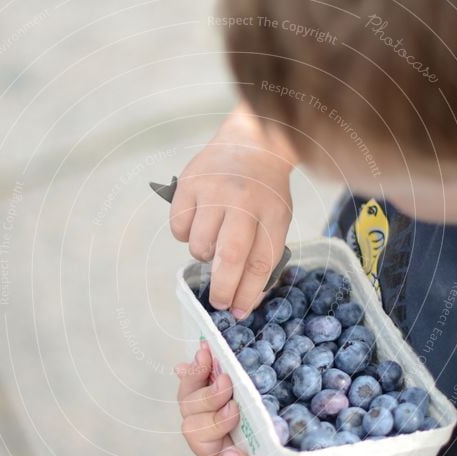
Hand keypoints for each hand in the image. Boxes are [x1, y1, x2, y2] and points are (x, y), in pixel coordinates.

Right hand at [170, 102, 294, 317]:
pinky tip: (198, 222)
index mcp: (272, 213)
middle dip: (222, 289)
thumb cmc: (265, 192)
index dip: (248, 293)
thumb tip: (245, 300)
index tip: (240, 312)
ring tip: (213, 242)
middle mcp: (243, 201)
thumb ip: (263, 256)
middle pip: (229, 257)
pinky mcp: (189, 184)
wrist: (251, 143)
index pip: (260, 263)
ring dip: (203, 256)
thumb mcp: (277, 220)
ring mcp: (214, 191)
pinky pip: (179, 228)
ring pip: (199, 245)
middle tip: (219, 302)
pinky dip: (186, 234)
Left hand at [175, 340, 265, 455]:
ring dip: (198, 372)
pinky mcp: (227, 388)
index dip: (213, 421)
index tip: (235, 412)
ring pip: (191, 389)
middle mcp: (208, 428)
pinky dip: (203, 361)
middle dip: (207, 395)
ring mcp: (214, 406)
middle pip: (190, 408)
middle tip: (226, 382)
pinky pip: (204, 374)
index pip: (198, 434)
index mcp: (214, 450)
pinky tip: (205, 347)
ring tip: (208, 353)